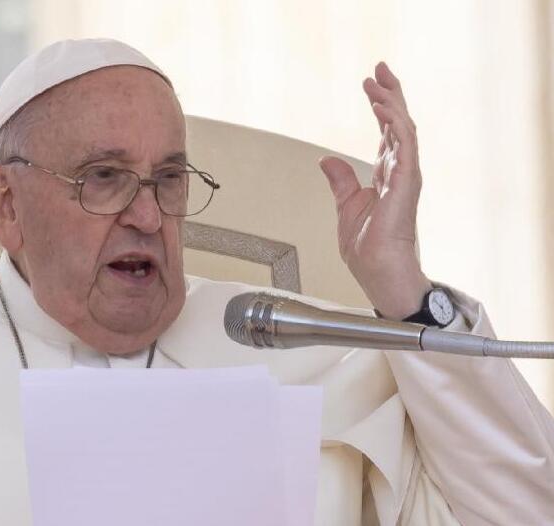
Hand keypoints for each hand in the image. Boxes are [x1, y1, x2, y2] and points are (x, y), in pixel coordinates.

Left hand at [319, 62, 431, 319]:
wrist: (377, 274)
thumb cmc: (367, 250)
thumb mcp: (346, 208)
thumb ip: (341, 182)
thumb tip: (327, 160)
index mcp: (387, 176)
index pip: (387, 132)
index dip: (381, 105)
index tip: (371, 82)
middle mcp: (399, 172)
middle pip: (398, 123)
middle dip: (391, 93)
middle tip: (379, 67)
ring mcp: (405, 177)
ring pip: (404, 128)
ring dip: (391, 101)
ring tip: (378, 79)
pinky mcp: (406, 184)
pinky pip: (405, 146)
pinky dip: (394, 123)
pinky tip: (382, 106)